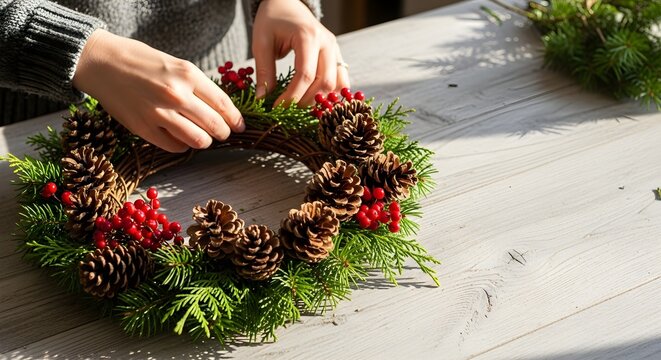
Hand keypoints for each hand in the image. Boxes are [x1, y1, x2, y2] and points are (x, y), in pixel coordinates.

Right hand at [72, 29, 244, 152]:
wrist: (101, 63)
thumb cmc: (141, 61)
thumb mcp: (176, 64)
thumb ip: (198, 86)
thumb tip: (221, 109)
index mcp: (188, 74)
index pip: (223, 104)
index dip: (235, 119)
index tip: (239, 125)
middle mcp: (176, 95)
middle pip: (215, 125)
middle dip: (223, 132)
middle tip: (222, 133)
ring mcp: (159, 114)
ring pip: (199, 140)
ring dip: (205, 141)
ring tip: (202, 136)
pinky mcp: (145, 129)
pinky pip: (176, 147)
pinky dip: (183, 145)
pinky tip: (180, 137)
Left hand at [252, 0, 349, 106]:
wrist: (286, 3)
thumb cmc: (271, 20)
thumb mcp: (262, 43)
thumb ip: (264, 71)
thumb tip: (262, 100)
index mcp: (308, 37)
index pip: (305, 76)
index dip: (292, 97)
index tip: (277, 108)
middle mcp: (327, 43)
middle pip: (325, 83)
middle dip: (306, 101)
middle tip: (288, 109)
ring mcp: (335, 49)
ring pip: (336, 85)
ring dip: (319, 100)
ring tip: (300, 107)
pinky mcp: (336, 56)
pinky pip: (341, 81)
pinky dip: (331, 94)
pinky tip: (315, 101)